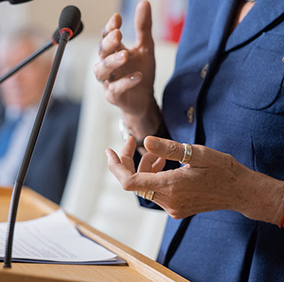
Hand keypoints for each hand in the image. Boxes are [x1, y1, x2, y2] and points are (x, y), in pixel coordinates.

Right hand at [94, 1, 161, 138]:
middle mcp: (108, 66)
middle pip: (101, 52)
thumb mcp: (145, 49)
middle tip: (118, 34)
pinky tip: (138, 76)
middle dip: (107, 43)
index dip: (110, 28)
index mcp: (113, 53)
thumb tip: (144, 3)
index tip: (118, 18)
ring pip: (101, 71)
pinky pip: (116, 89)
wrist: (144, 100)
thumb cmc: (141, 73)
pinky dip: (125, 82)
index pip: (106, 37)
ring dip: (111, 62)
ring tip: (125, 55)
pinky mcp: (114, 96)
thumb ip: (143, 29)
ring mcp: (108, 82)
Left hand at [105, 136, 283, 224]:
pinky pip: (155, 191)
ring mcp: (172, 207)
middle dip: (129, 161)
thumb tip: (146, 141)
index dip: (116, 166)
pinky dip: (153, 176)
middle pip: (134, 182)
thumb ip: (169, 149)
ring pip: (144, 186)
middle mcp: (168, 201)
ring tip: (157, 154)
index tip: (110, 150)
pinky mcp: (176, 208)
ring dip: (143, 167)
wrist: (240, 191)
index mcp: (171, 186)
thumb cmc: (222, 170)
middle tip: (132, 141)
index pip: (129, 181)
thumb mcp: (198, 153)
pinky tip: (163, 165)